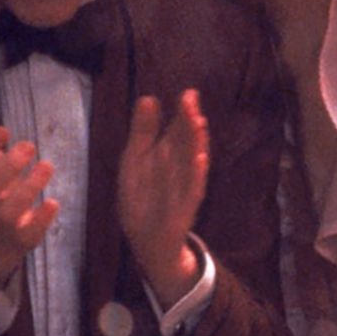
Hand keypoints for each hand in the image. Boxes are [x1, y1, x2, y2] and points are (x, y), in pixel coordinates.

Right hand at [0, 99, 58, 285]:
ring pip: (8, 212)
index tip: (4, 130)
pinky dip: (41, 219)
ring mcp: (1, 222)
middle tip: (29, 145)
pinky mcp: (21, 238)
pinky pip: (28, 235)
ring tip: (47, 164)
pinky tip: (53, 202)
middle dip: (7, 167)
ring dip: (29, 188)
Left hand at [117, 90, 209, 307]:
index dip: (183, 112)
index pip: (178, 129)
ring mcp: (184, 187)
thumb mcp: (136, 160)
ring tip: (198, 124)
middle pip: (187, 142)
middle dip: (189, 122)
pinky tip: (200, 160)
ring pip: (192, 162)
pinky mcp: (184, 207)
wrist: (148, 241)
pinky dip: (197, 175)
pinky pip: (193, 189)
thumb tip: (149, 97)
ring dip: (196, 144)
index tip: (188, 94)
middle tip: (192, 101)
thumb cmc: (143, 197)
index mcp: (169, 154)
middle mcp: (180, 168)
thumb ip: (143, 131)